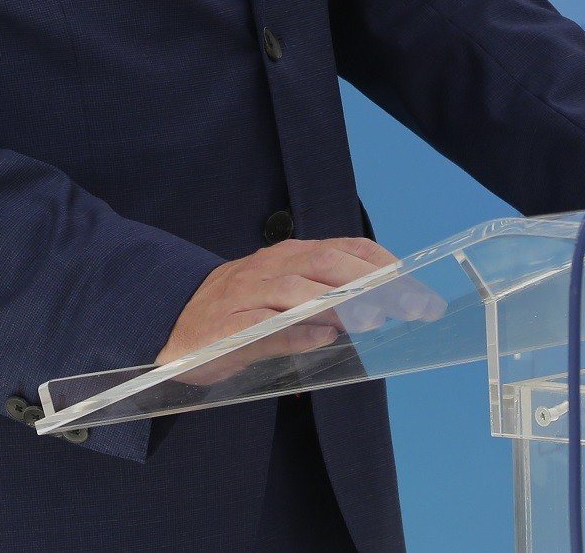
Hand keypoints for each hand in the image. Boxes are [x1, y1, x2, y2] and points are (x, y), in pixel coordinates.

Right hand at [157, 238, 395, 378]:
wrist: (172, 327)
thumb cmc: (237, 313)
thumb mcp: (282, 296)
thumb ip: (324, 298)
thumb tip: (375, 309)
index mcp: (287, 256)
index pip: (341, 248)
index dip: (379, 262)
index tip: (412, 281)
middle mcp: (268, 269)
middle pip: (325, 264)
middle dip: (372, 282)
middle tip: (409, 303)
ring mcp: (245, 297)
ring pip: (294, 290)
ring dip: (336, 301)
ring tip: (372, 317)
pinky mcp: (225, 330)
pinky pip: (262, 329)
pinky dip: (292, 332)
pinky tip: (320, 336)